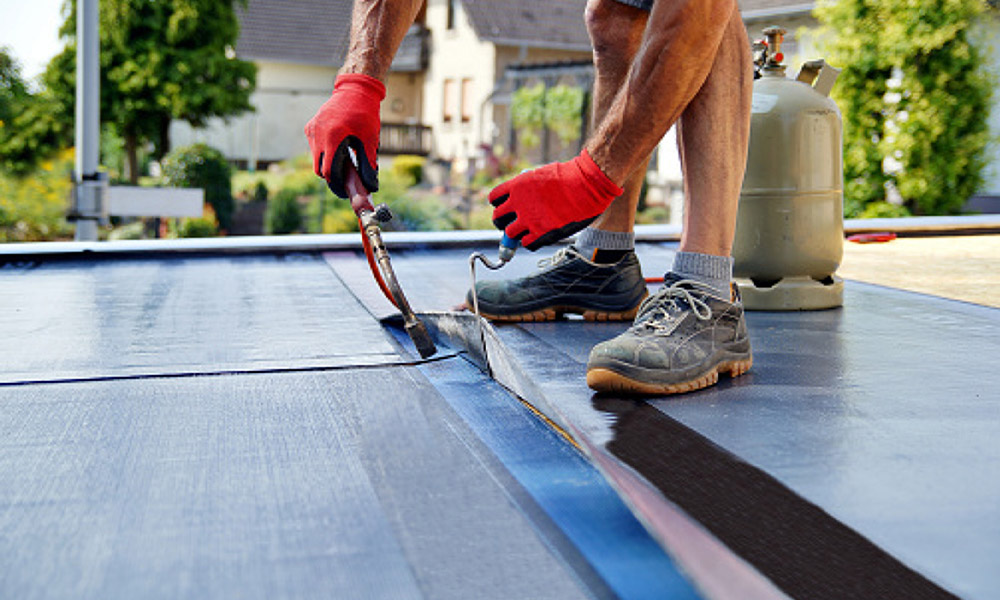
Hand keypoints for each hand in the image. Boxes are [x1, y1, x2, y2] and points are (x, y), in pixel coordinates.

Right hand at [305, 73, 384, 197]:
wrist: (355, 89)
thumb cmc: (365, 114)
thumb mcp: (370, 139)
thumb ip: (368, 164)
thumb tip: (371, 186)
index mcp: (333, 137)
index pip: (328, 171)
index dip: (336, 184)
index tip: (345, 191)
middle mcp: (318, 134)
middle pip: (319, 169)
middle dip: (331, 176)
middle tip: (345, 179)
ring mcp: (312, 130)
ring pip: (315, 159)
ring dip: (327, 164)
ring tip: (344, 162)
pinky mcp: (311, 127)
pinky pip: (314, 148)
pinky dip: (324, 153)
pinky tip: (338, 148)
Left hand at [489, 150, 622, 250]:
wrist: (586, 185)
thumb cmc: (569, 177)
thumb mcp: (541, 174)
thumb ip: (527, 187)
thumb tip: (522, 198)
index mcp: (516, 185)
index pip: (494, 198)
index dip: (499, 204)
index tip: (506, 207)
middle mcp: (518, 203)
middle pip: (498, 218)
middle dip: (503, 221)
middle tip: (512, 222)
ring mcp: (528, 219)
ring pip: (509, 234)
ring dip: (516, 234)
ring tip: (526, 231)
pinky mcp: (541, 233)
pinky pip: (526, 244)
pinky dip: (529, 242)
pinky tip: (536, 236)